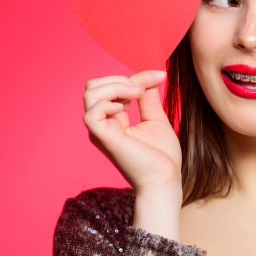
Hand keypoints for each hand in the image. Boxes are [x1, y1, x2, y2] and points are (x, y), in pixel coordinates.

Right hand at [82, 70, 181, 194]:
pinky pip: (91, 114)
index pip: (110, 87)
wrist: (165, 179)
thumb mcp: (155, 118)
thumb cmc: (161, 156)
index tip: (160, 76)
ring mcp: (101, 131)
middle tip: (142, 90)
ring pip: (90, 93)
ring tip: (138, 95)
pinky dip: (108, 102)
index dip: (134, 77)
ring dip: (117, 86)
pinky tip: (125, 108)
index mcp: (113, 120)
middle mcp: (103, 124)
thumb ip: (148, 98)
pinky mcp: (103, 138)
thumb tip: (149, 76)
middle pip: (93, 86)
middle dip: (119, 78)